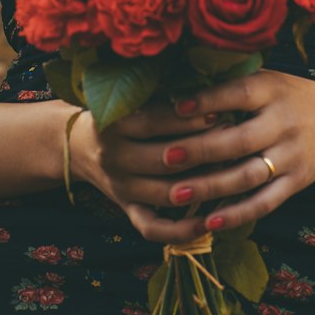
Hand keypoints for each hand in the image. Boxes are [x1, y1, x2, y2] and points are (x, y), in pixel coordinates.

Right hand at [68, 96, 226, 245]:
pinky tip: (209, 224)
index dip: (188, 118)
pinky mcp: (126, 210)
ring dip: (200, 187)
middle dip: (203, 150)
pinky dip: (180, 231)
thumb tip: (209, 84)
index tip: (218, 111)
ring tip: (231, 176)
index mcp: (114, 123)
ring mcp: (120, 187)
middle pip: (163, 158)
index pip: (155, 121)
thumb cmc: (121, 113)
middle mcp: (113, 157)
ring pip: (164, 193)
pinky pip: (153, 228)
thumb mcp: (131, 98)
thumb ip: (162, 93)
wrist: (80, 145)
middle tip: (234, 142)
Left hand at [149, 69, 314, 234]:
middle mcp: (283, 122)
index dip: (208, 100)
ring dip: (211, 188)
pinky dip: (237, 214)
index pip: (238, 94)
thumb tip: (178, 91)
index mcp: (272, 90)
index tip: (175, 107)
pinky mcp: (297, 182)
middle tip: (164, 157)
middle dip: (200, 149)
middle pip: (239, 140)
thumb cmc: (290, 95)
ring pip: (247, 176)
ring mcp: (292, 156)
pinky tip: (210, 222)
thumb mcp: (267, 79)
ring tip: (176, 194)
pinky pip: (265, 203)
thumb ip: (231, 85)